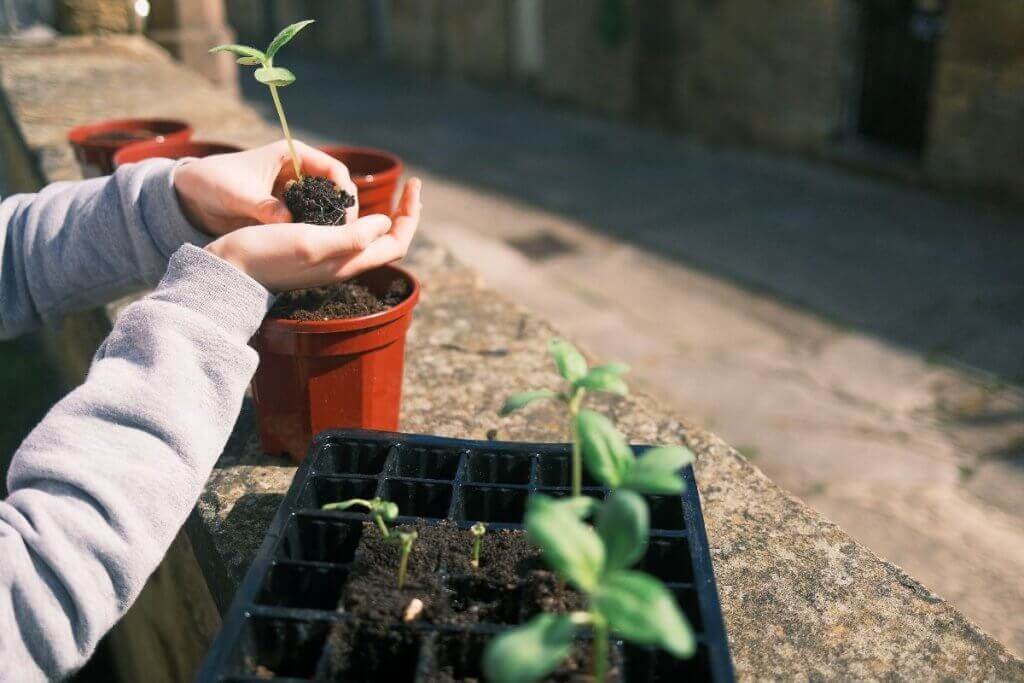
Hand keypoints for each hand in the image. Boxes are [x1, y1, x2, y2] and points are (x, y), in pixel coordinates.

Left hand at [172, 139, 358, 234]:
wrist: (192, 196)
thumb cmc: (213, 182)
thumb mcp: (238, 194)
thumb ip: (263, 207)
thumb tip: (287, 223)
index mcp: (292, 155)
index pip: (334, 170)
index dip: (345, 192)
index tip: (346, 216)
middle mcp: (299, 173)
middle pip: (336, 192)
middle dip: (343, 213)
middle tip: (344, 237)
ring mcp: (295, 193)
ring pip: (326, 209)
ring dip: (329, 226)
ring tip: (330, 245)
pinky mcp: (288, 212)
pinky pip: (309, 222)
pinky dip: (314, 233)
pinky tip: (313, 248)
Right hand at [205, 178, 420, 291]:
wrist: (229, 270)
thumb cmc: (266, 254)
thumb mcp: (312, 242)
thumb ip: (352, 237)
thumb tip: (386, 222)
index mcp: (349, 262)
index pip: (396, 243)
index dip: (410, 216)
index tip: (412, 185)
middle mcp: (343, 263)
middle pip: (387, 242)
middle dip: (404, 214)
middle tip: (411, 186)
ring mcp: (327, 259)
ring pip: (369, 238)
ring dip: (384, 215)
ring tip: (387, 193)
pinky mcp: (311, 252)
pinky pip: (347, 235)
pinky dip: (358, 217)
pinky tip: (347, 203)